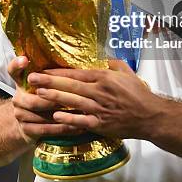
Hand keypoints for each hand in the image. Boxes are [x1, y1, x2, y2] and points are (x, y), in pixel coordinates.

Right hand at [8, 56, 84, 144]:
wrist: (30, 123)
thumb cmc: (45, 97)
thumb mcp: (46, 83)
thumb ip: (52, 73)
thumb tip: (71, 57)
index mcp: (21, 82)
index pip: (13, 70)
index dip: (17, 64)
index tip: (25, 59)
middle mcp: (17, 98)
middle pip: (34, 99)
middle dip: (54, 99)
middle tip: (73, 98)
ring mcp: (19, 115)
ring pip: (40, 115)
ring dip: (61, 115)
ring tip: (80, 113)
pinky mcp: (26, 130)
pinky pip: (45, 129)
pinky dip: (61, 128)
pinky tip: (76, 127)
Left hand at [27, 59, 160, 139]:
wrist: (149, 116)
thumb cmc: (138, 92)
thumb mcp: (125, 72)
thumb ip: (111, 63)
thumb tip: (99, 58)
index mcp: (104, 77)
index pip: (76, 73)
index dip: (58, 72)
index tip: (43, 69)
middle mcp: (99, 92)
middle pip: (70, 86)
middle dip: (49, 82)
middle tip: (32, 79)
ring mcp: (98, 109)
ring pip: (72, 102)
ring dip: (54, 98)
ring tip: (38, 94)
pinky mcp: (100, 124)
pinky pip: (81, 121)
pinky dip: (68, 118)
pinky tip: (56, 116)